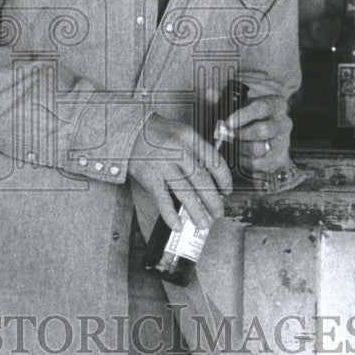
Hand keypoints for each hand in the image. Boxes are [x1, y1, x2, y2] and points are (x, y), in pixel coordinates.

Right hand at [129, 114, 232, 230]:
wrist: (128, 130)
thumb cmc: (156, 133)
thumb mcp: (180, 133)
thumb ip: (195, 150)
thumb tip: (211, 177)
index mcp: (189, 137)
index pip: (214, 160)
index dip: (224, 179)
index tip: (227, 191)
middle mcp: (178, 149)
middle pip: (202, 180)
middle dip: (213, 200)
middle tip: (218, 212)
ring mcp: (163, 163)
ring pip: (185, 192)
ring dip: (196, 211)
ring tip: (203, 223)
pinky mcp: (149, 175)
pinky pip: (162, 199)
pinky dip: (171, 214)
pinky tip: (177, 224)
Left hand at [225, 94, 291, 162]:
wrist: (267, 138)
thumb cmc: (250, 118)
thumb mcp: (240, 105)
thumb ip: (224, 99)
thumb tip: (209, 92)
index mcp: (276, 104)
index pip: (261, 108)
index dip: (243, 115)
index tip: (228, 123)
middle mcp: (284, 123)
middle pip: (262, 130)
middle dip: (240, 134)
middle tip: (228, 135)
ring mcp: (283, 142)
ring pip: (259, 149)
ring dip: (240, 148)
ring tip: (231, 144)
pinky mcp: (278, 159)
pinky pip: (258, 163)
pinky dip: (243, 160)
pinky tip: (237, 155)